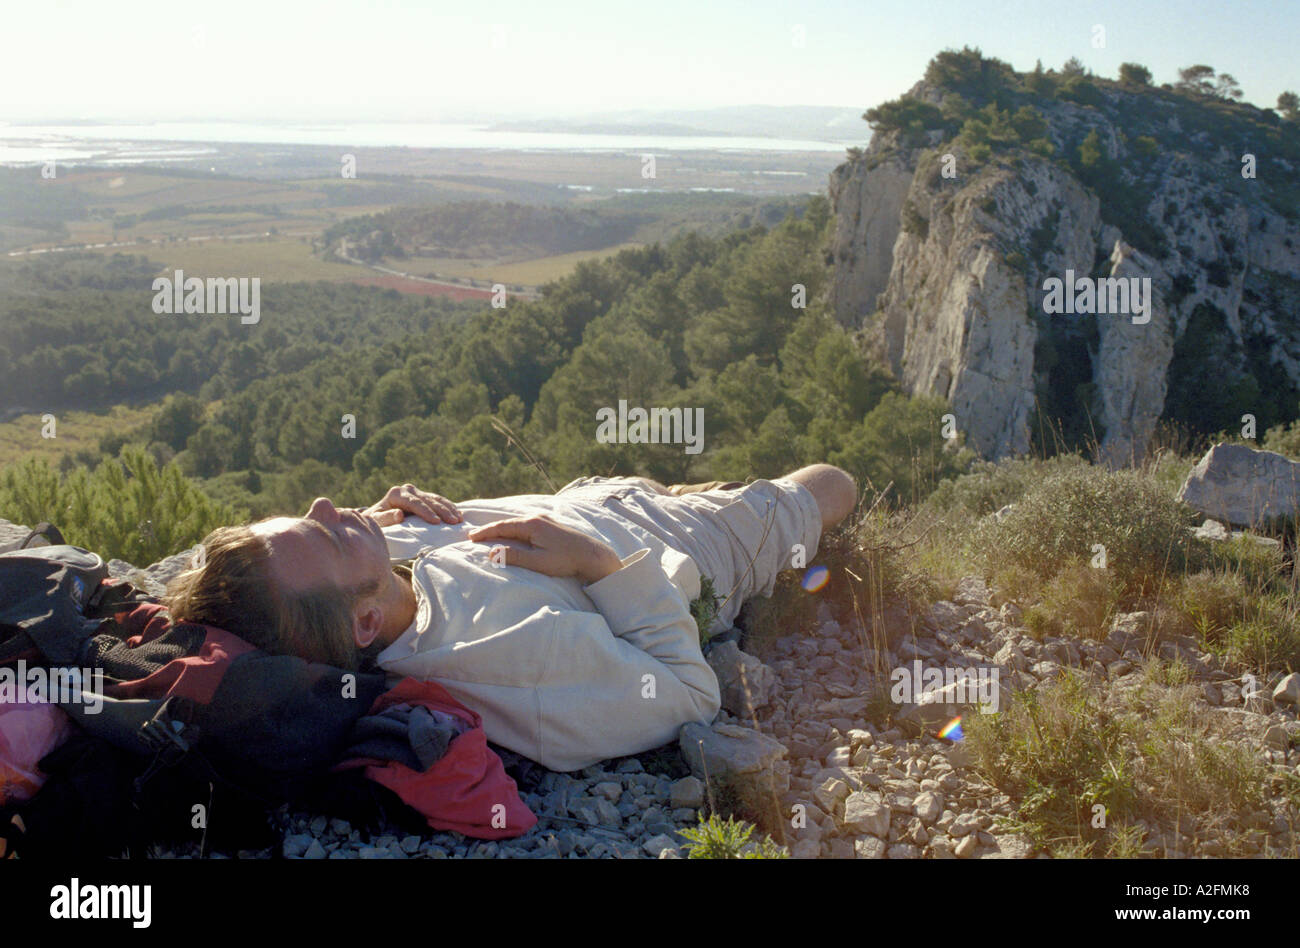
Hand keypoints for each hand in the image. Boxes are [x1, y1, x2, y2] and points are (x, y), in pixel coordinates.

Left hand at [363, 484, 461, 526]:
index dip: (426, 512)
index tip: (436, 522)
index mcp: (396, 493)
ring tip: (459, 519)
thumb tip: (399, 514)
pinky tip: (458, 514)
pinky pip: (438, 501)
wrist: (377, 517)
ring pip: (436, 499)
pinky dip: (449, 507)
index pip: (415, 503)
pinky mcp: (423, 496)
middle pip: (429, 500)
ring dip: (449, 509)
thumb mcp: (376, 521)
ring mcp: (416, 492)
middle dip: (443, 511)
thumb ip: (386, 518)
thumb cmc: (376, 522)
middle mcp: (407, 490)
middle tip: (454, 521)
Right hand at [467, 515, 622, 583]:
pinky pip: (525, 525)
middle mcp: (537, 518)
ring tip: (488, 535)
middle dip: (491, 529)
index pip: (502, 526)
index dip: (485, 532)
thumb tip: (491, 553)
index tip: (470, 537)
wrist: (591, 555)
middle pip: (508, 523)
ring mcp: (544, 520)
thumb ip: (514, 556)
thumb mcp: (538, 562)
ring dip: (502, 529)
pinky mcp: (550, 525)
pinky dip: (513, 529)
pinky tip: (510, 534)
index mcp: (531, 524)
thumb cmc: (565, 560)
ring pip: (517, 523)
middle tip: (474, 536)